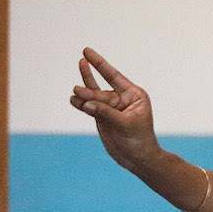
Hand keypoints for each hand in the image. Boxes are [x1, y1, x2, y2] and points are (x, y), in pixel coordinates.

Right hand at [70, 48, 159, 170]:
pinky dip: (80, 104)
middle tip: (78, 90)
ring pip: (93, 96)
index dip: (99, 64)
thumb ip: (105, 112)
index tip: (86, 51)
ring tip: (75, 93)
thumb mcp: (125, 125)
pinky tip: (73, 100)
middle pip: (101, 89)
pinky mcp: (101, 117)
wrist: (137, 160)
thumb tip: (85, 102)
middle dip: (89, 89)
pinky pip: (88, 107)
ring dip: (83, 94)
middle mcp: (122, 98)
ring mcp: (110, 107)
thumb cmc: (139, 141)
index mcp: (134, 95)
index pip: (114, 76)